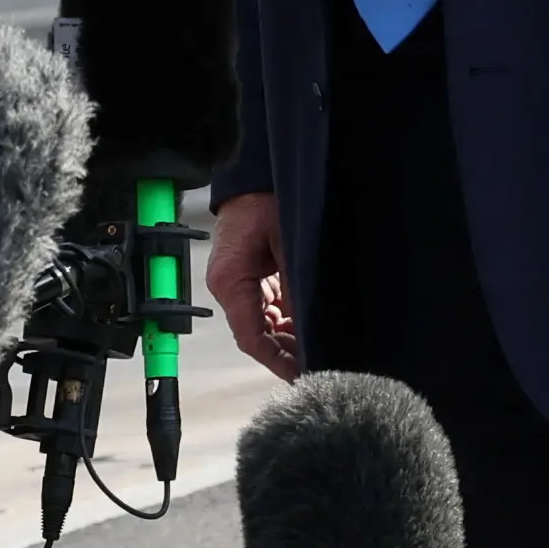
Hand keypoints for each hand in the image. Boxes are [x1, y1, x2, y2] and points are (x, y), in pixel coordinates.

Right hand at [203, 190, 301, 379]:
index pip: (250, 337)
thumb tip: (309, 324)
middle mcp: (230, 286)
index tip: (299, 375)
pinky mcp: (249, 274)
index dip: (275, 361)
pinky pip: (267, 305)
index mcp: (230, 282)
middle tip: (318, 362)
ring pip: (264, 322)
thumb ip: (296, 286)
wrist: (255, 173)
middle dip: (286, 350)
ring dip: (289, 335)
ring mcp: (238, 281)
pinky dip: (287, 317)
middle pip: (257, 334)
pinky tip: (307, 323)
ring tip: (318, 345)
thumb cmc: (266, 200)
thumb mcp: (288, 244)